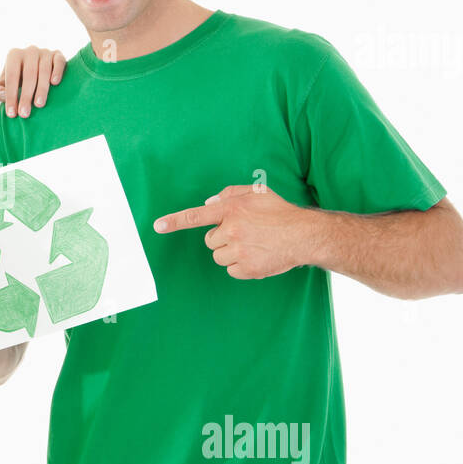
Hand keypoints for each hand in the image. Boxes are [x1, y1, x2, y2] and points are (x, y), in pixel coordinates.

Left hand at [0, 46, 65, 117]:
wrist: (34, 76)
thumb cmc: (15, 84)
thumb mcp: (0, 88)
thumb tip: (3, 93)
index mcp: (14, 55)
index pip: (12, 76)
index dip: (11, 96)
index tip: (12, 114)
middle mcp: (29, 51)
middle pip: (29, 74)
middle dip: (26, 96)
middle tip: (25, 114)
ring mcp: (45, 52)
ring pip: (44, 70)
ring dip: (41, 89)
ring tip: (39, 105)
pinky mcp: (58, 55)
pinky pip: (59, 62)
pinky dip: (57, 71)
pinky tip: (54, 83)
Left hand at [153, 184, 314, 279]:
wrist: (304, 235)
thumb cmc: (280, 212)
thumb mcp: (256, 192)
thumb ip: (230, 194)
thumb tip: (208, 204)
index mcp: (231, 209)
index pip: (196, 216)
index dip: (175, 221)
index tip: (158, 226)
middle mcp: (232, 229)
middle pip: (209, 241)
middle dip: (222, 239)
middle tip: (244, 234)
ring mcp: (239, 250)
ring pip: (218, 257)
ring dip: (230, 253)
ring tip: (253, 245)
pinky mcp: (247, 268)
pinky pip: (231, 270)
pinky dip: (241, 266)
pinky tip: (257, 256)